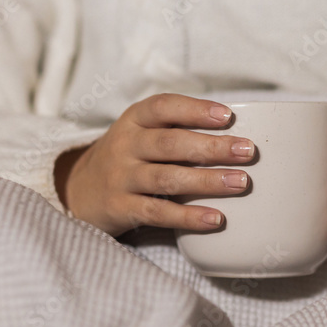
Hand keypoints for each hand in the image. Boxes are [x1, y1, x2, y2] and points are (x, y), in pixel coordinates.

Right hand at [54, 94, 255, 236]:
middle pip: (170, 143)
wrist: (78, 192)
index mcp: (134, 120)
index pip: (164, 107)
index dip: (195, 110)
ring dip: (207, 180)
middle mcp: (124, 145)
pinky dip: (188, 217)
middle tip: (247, 151)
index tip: (228, 116)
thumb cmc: (128, 158)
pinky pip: (158, 213)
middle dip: (212, 146)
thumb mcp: (141, 134)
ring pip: (167, 178)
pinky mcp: (120, 208)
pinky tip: (216, 219)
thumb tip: (236, 134)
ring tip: (240, 183)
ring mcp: (120, 178)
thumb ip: (177, 130)